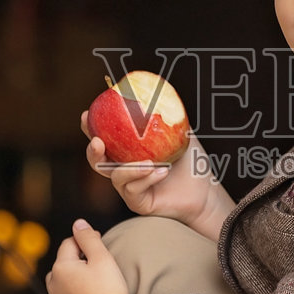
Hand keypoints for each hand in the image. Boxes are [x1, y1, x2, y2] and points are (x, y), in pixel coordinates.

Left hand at [45, 219, 130, 293]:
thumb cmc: (110, 290)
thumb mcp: (102, 258)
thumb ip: (88, 238)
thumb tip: (78, 223)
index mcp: (61, 267)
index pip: (69, 243)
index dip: (86, 239)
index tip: (101, 241)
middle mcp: (53, 284)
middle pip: (62, 262)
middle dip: (76, 258)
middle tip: (97, 260)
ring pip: (59, 281)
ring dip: (70, 276)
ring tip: (89, 278)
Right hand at [79, 110, 233, 237]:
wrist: (206, 190)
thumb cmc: (192, 162)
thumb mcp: (179, 132)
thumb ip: (167, 114)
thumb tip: (157, 90)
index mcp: (128, 151)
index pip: (104, 137)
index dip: (90, 127)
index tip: (87, 115)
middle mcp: (124, 169)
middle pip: (97, 161)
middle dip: (92, 150)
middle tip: (97, 141)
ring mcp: (129, 187)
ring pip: (115, 177)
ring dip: (129, 168)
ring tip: (150, 163)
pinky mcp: (138, 202)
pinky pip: (132, 190)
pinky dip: (145, 179)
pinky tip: (162, 172)